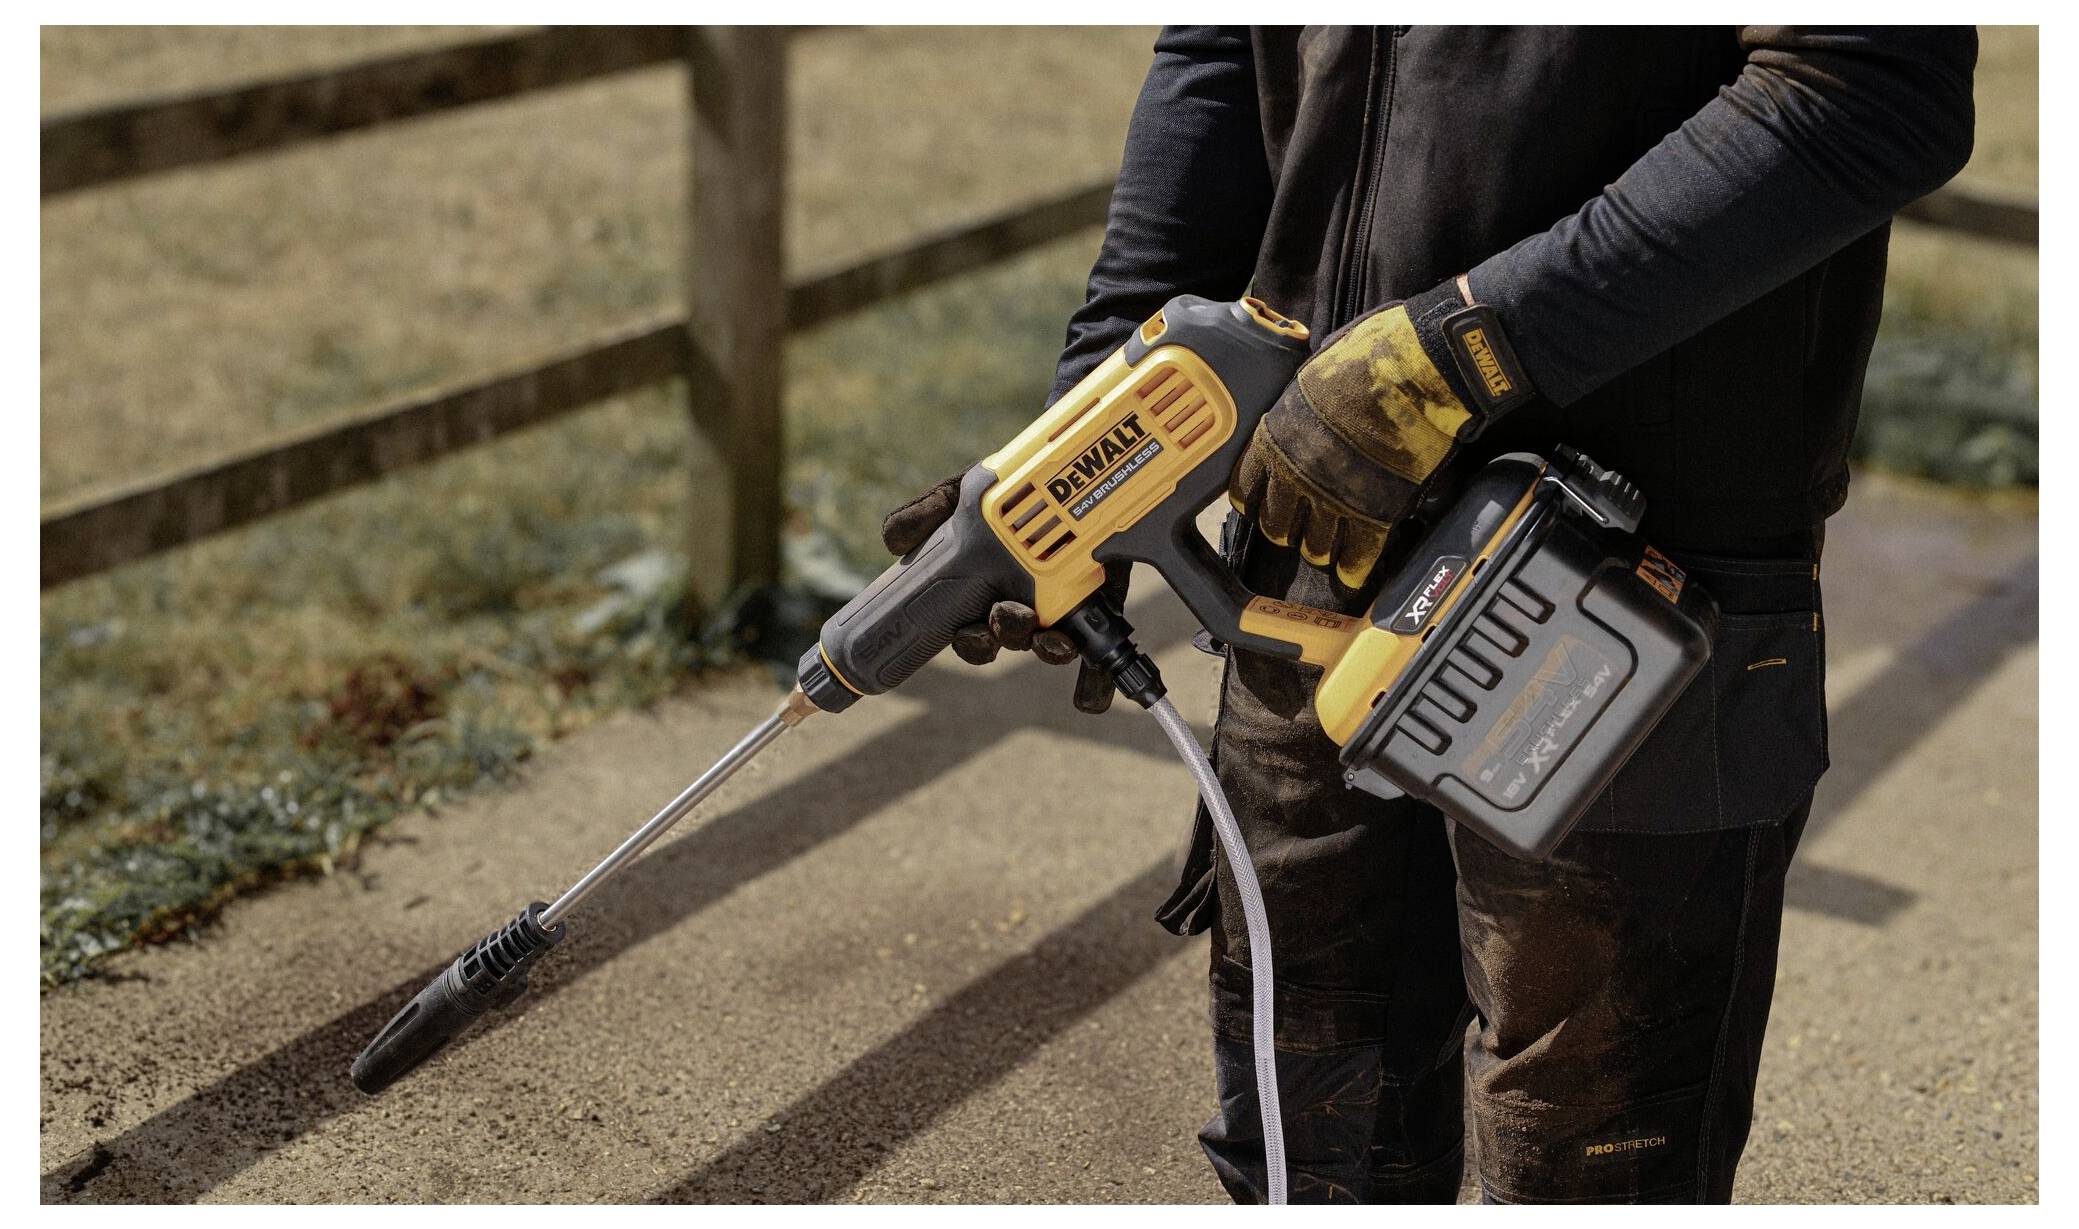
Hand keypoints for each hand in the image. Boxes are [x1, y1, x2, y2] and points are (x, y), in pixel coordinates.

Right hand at [881, 472, 1130, 713]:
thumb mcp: (969, 490)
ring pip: (1050, 647)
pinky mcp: (1100, 606)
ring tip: (1054, 640)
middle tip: (1010, 617)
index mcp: (983, 592)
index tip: (969, 632)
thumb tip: (892, 541)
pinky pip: (1098, 658)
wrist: (1077, 470)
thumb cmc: (1013, 485)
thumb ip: (930, 508)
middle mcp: (1021, 606)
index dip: (970, 641)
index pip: (970, 632)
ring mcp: (1061, 610)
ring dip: (1049, 651)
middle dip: (1006, 636)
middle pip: (1009, 640)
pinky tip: (1089, 700)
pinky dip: (1094, 685)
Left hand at [1228, 286, 1505, 588]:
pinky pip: (1359, 555)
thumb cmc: (1371, 353)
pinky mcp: (1377, 512)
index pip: (1247, 488)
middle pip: (1278, 526)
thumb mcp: (1313, 369)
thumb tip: (1301, 401)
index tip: (1261, 505)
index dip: (1255, 500)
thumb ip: (1299, 400)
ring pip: (1316, 547)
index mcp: (1276, 436)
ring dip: (1321, 549)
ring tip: (1329, 549)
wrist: (1421, 367)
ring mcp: (1336, 498)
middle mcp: (1298, 474)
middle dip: (1287, 529)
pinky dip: (1355, 569)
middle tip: (1298, 530)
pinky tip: (1353, 576)